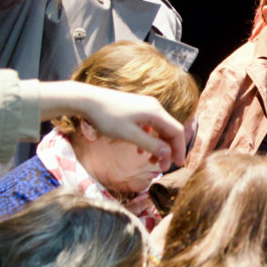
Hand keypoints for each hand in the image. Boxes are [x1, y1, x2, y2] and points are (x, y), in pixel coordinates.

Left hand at [39, 81, 186, 168]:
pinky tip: (139, 150)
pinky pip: (150, 126)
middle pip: (169, 130)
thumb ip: (151, 145)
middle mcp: (154, 108)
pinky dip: (148, 139)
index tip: (178, 165)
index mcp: (156, 112)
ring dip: (158, 146)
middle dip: (168, 150)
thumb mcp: (130, 135)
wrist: (87, 100)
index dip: (179, 149)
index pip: (177, 132)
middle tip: (162, 167)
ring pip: (159, 129)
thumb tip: (168, 154)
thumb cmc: (107, 118)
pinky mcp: (137, 109)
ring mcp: (146, 107)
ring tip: (150, 161)